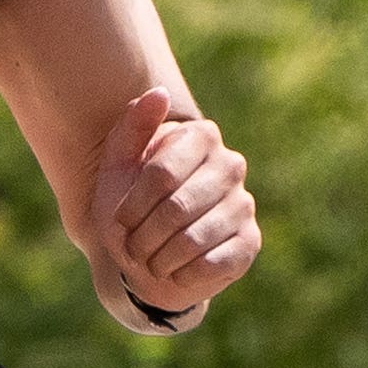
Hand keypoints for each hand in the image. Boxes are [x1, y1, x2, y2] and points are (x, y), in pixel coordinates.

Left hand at [94, 83, 260, 326]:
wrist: (143, 260)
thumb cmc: (128, 208)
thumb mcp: (117, 168)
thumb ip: (131, 129)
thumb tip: (159, 94)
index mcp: (201, 138)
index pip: (160, 176)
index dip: (132, 207)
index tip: (120, 221)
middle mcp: (230, 165)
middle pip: (175, 209)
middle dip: (143, 236)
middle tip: (133, 246)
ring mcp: (244, 204)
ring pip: (192, 240)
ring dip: (158, 258)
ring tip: (151, 259)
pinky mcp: (250, 242)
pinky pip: (211, 264)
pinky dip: (182, 273)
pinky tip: (177, 269)